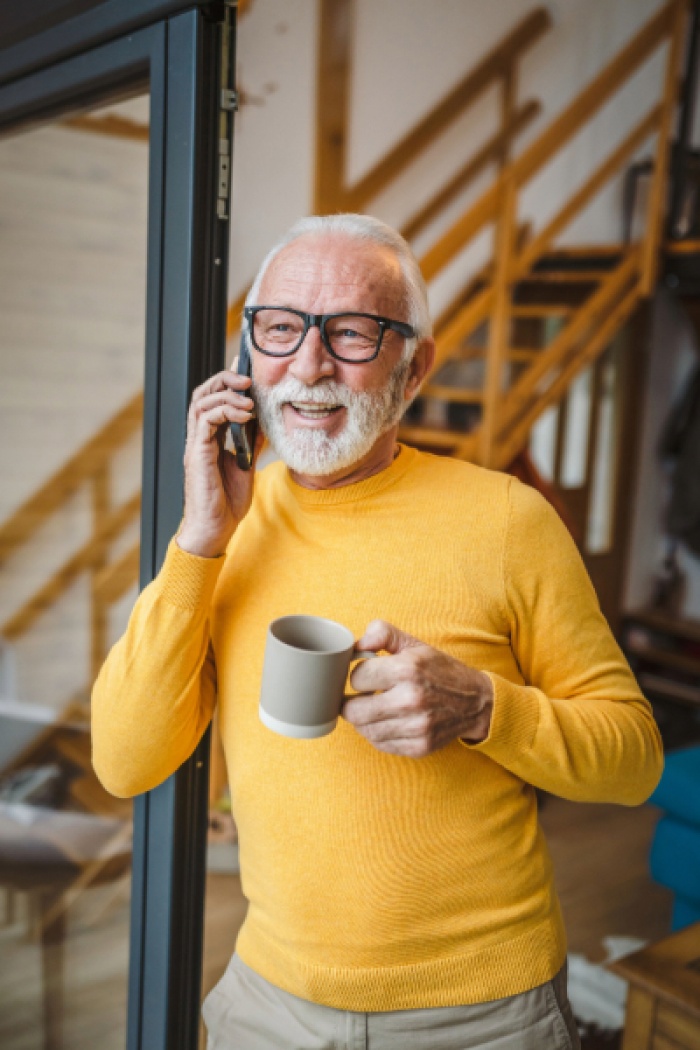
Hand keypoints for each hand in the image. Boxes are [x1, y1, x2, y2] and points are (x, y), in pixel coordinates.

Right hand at [177, 366, 261, 557]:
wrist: (216, 530)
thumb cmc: (227, 504)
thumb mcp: (247, 466)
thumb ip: (251, 444)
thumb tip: (264, 423)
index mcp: (209, 439)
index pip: (213, 400)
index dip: (227, 383)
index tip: (246, 372)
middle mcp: (199, 438)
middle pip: (202, 394)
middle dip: (223, 380)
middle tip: (247, 379)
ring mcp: (195, 445)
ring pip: (200, 402)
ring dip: (226, 394)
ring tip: (249, 399)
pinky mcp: (197, 454)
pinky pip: (205, 421)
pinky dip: (224, 411)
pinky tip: (244, 415)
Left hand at [342, 620, 492, 756]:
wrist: (477, 701)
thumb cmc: (440, 670)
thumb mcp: (414, 643)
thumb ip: (382, 633)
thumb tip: (358, 645)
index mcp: (408, 669)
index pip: (357, 677)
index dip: (358, 674)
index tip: (367, 675)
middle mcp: (411, 700)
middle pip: (353, 711)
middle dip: (352, 702)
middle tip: (360, 696)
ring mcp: (416, 727)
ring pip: (364, 730)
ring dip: (364, 719)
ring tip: (375, 708)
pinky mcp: (419, 747)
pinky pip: (381, 744)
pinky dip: (378, 733)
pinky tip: (388, 721)